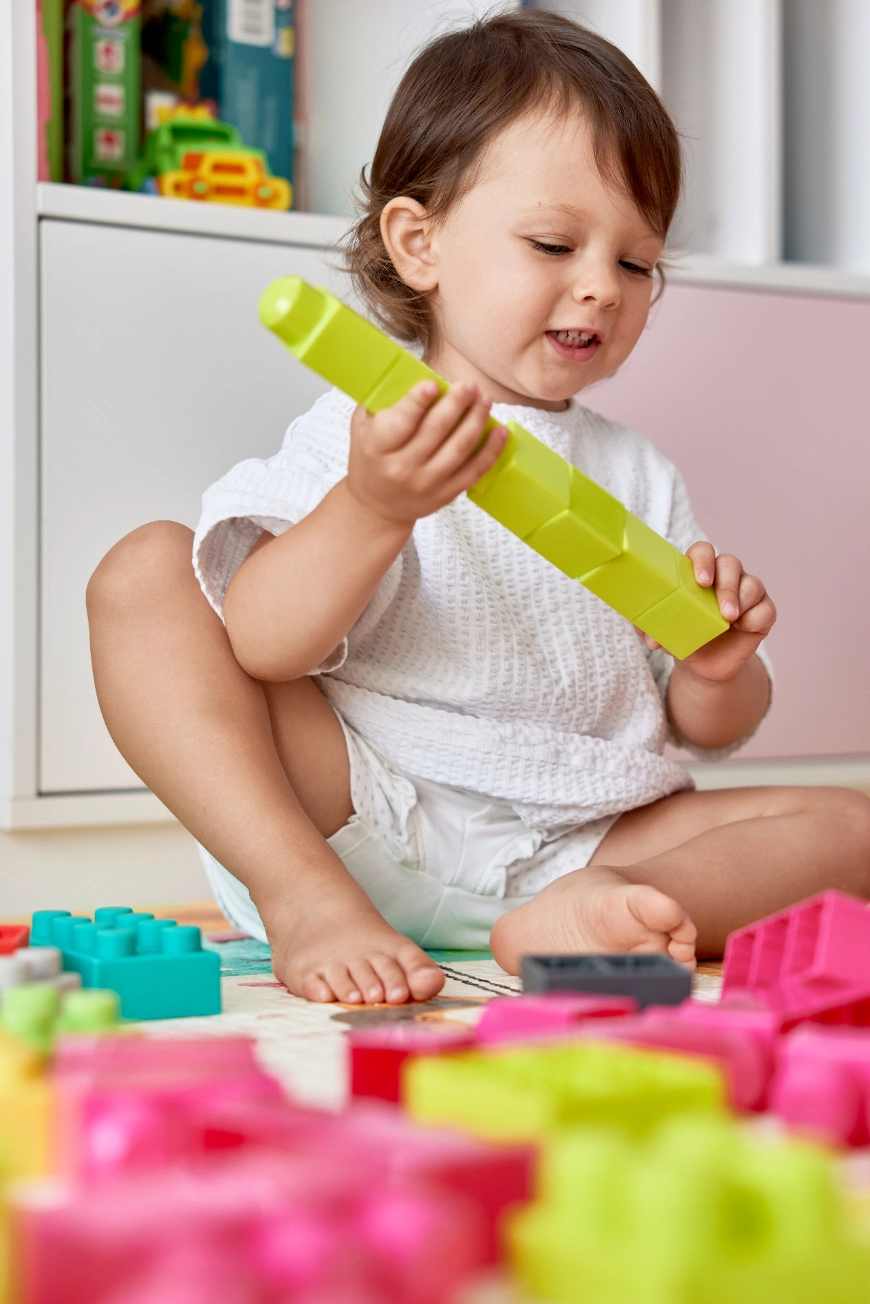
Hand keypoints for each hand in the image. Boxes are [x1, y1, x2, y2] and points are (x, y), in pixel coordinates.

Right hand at [347, 379, 507, 525]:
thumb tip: (411, 371)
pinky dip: (491, 450)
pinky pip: (474, 471)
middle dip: (456, 404)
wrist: (376, 506)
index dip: (417, 403)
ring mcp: (426, 483)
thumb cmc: (370, 459)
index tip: (433, 384)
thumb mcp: (362, 429)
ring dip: (475, 421)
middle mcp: (401, 468)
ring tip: (485, 400)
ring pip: (458, 449)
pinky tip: (500, 431)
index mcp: (376, 448)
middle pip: (435, 432)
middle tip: (469, 385)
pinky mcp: (446, 494)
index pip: (399, 423)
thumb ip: (381, 402)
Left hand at [639, 541, 775, 680]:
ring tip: (729, 620)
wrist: (703, 665)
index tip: (700, 581)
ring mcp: (746, 592)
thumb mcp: (662, 632)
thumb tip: (650, 637)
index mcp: (698, 573)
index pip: (703, 552)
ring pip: (752, 583)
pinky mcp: (762, 612)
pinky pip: (766, 609)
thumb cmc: (682, 636)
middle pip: (730, 563)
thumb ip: (650, 629)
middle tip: (720, 609)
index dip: (703, 561)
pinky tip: (744, 627)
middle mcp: (724, 576)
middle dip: (726, 585)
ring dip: (741, 600)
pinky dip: (756, 617)